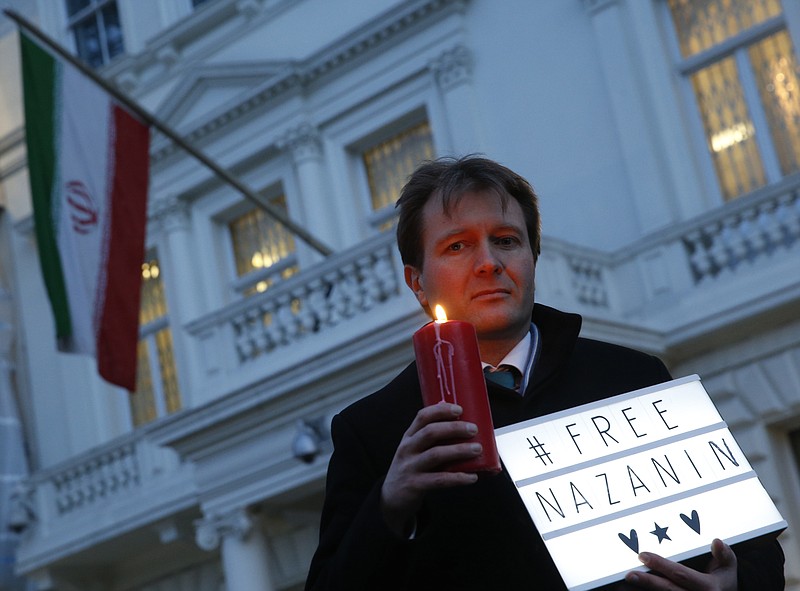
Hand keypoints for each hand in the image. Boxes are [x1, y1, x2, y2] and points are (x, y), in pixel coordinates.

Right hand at [380, 402, 481, 535]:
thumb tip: (460, 424)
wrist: (391, 498)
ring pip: (436, 454)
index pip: (422, 417)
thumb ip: (432, 439)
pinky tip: (472, 477)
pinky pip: (439, 480)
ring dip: (459, 450)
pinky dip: (458, 478)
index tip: (459, 409)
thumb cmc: (411, 469)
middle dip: (454, 428)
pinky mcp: (415, 485)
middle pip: (430, 432)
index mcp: (409, 437)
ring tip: (477, 449)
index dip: (441, 411)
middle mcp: (408, 449)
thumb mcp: (415, 450)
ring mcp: (410, 467)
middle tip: (473, 429)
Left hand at [624, 538, 736, 589]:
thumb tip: (716, 542)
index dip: (661, 564)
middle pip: (668, 589)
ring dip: (645, 590)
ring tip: (627, 583)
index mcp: (708, 588)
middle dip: (647, 581)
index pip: (680, 574)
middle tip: (630, 574)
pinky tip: (633, 589)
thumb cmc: (724, 580)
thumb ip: (724, 554)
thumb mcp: (729, 567)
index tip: (643, 555)